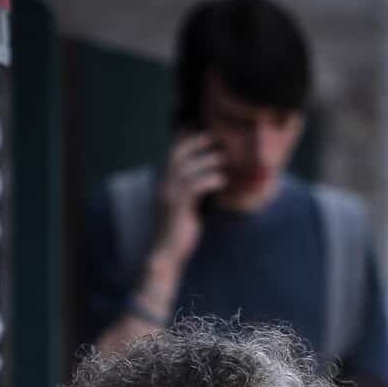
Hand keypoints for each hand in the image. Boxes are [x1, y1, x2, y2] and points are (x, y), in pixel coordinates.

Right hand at [152, 133, 226, 269]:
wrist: (166, 255)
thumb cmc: (179, 233)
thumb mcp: (186, 208)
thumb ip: (193, 193)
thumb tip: (209, 180)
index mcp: (165, 184)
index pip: (172, 155)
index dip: (185, 140)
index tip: (202, 131)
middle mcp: (164, 187)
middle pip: (177, 156)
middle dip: (196, 143)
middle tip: (215, 137)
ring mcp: (169, 196)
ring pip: (186, 169)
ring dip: (206, 160)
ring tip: (223, 158)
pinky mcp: (177, 208)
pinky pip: (193, 187)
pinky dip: (209, 180)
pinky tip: (221, 180)